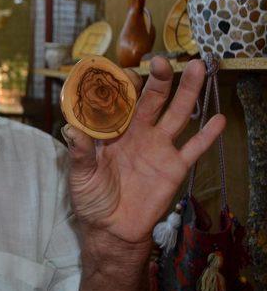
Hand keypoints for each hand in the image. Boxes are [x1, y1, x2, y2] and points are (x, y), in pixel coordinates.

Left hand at [62, 57, 225, 244]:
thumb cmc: (91, 198)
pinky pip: (194, 148)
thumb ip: (80, 151)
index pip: (119, 101)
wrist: (112, 229)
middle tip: (161, 61)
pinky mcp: (174, 167)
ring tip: (198, 67)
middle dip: (157, 80)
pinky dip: (207, 135)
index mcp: (112, 131)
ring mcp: (158, 147)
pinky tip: (218, 118)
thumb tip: (71, 128)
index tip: (121, 73)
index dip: (120, 86)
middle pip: (150, 100)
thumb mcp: (80, 174)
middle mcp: (137, 132)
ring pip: (176, 114)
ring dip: (187, 92)